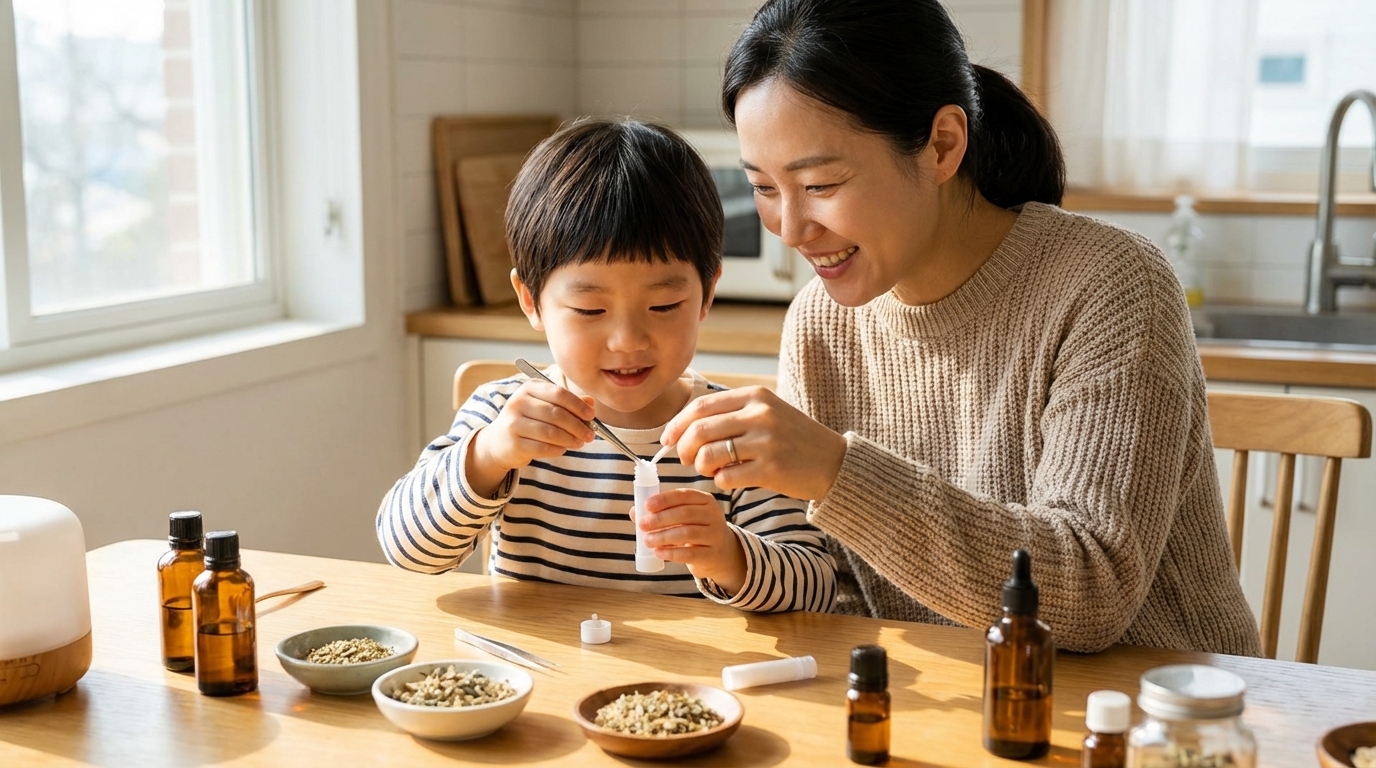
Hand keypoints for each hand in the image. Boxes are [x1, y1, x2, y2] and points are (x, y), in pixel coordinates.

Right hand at [466, 381, 595, 496]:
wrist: (498, 442)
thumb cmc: (528, 421)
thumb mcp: (545, 406)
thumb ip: (568, 403)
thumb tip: (590, 403)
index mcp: (529, 388)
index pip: (559, 393)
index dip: (578, 405)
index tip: (591, 415)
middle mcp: (518, 402)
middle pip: (556, 414)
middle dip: (578, 426)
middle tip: (590, 435)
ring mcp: (513, 423)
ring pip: (551, 432)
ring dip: (570, 439)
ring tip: (579, 443)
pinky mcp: (513, 443)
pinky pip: (543, 448)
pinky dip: (558, 449)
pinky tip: (563, 449)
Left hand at [634, 489, 746, 594]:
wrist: (720, 554)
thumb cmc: (695, 531)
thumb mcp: (683, 518)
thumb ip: (660, 513)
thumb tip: (635, 512)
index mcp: (705, 501)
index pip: (684, 495)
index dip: (664, 499)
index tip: (647, 506)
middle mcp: (713, 515)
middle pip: (685, 513)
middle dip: (660, 519)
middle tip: (643, 525)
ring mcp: (715, 535)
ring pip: (687, 533)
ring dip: (663, 536)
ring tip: (647, 541)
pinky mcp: (712, 555)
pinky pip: (690, 553)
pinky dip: (671, 553)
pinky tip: (658, 552)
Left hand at [660, 386, 846, 501]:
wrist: (833, 462)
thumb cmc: (793, 439)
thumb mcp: (767, 412)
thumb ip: (732, 413)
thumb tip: (685, 425)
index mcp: (755, 396)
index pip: (700, 406)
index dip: (677, 424)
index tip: (667, 439)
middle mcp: (760, 414)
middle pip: (699, 430)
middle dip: (682, 448)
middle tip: (684, 459)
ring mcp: (766, 441)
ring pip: (708, 455)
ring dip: (700, 467)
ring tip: (709, 470)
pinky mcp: (771, 469)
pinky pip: (726, 477)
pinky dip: (720, 481)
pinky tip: (729, 480)